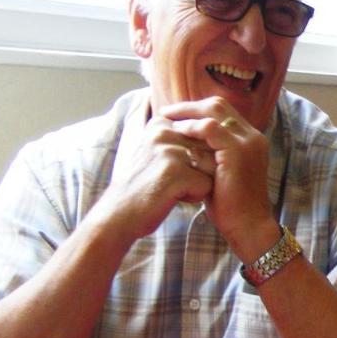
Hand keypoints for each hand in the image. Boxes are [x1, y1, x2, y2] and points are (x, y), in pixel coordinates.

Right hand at [95, 111, 218, 242]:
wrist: (119, 214)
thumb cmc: (145, 185)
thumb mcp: (159, 152)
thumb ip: (183, 138)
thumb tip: (217, 130)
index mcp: (162, 123)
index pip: (205, 136)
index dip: (195, 159)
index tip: (169, 169)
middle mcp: (165, 132)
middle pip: (211, 150)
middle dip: (200, 171)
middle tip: (171, 181)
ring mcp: (169, 151)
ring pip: (212, 167)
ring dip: (198, 183)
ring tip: (171, 188)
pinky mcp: (175, 172)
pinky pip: (207, 185)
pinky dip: (195, 196)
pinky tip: (171, 197)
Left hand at [161, 97, 275, 251]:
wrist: (248, 226)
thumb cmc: (231, 205)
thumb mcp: (219, 173)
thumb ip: (209, 155)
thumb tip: (184, 144)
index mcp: (251, 140)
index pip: (223, 112)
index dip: (198, 109)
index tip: (176, 115)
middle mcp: (253, 136)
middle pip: (219, 105)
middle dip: (190, 106)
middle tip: (167, 111)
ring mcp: (248, 141)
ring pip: (214, 111)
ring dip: (188, 113)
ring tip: (167, 119)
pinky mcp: (238, 151)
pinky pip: (211, 128)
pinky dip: (192, 127)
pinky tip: (177, 132)